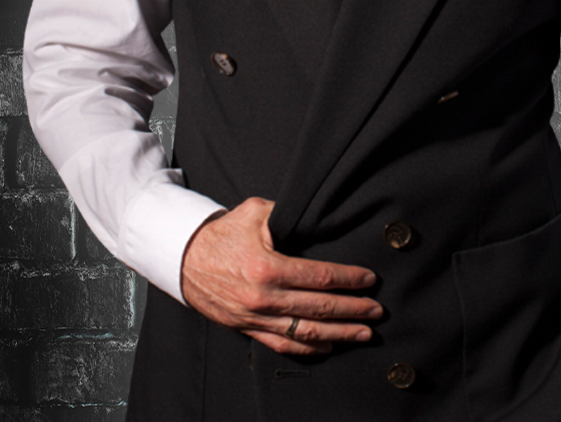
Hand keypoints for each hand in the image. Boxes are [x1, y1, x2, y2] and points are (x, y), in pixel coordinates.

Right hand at [180, 196, 382, 355]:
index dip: (350, 280)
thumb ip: (289, 216)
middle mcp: (263, 298)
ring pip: (306, 332)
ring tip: (363, 332)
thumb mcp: (255, 213)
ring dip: (340, 334)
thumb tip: (319, 218)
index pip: (321, 276)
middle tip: (376, 309)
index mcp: (268, 267)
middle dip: (354, 310)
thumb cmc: (221, 234)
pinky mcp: (248, 329)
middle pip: (320, 308)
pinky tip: (329, 345)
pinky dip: (309, 348)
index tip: (369, 280)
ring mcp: (256, 318)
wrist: (183, 258)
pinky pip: (283, 344)